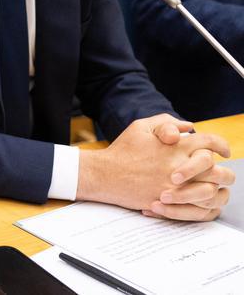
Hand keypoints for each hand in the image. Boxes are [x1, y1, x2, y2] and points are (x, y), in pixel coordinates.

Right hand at [77, 114, 232, 220]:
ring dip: (216, 190)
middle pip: (217, 170)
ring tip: (212, 188)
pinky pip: (198, 208)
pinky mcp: (169, 203)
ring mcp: (175, 187)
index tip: (223, 151)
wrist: (104, 175)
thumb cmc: (122, 150)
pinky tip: (202, 201)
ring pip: (211, 191)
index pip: (210, 142)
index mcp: (175, 146)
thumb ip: (166, 122)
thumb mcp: (140, 127)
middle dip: (224, 172)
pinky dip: (205, 205)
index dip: (221, 145)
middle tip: (221, 172)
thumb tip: (189, 127)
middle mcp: (179, 166)